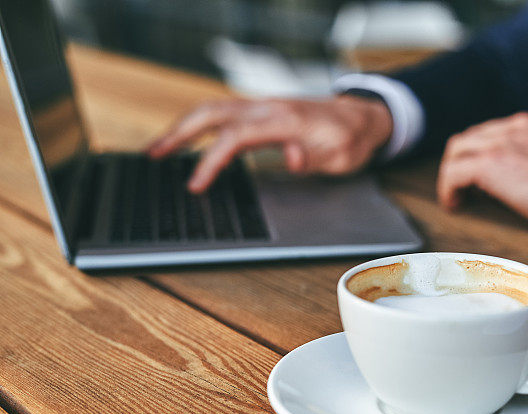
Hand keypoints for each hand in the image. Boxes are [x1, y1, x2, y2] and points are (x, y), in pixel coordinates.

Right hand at [148, 96, 392, 192]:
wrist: (363, 117)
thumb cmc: (353, 140)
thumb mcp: (342, 157)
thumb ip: (314, 159)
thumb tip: (290, 157)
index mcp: (285, 120)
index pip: (236, 137)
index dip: (211, 161)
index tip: (194, 184)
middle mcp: (269, 107)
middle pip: (213, 113)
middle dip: (179, 133)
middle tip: (153, 155)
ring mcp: (264, 106)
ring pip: (214, 109)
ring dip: (184, 126)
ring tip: (160, 148)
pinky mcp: (263, 111)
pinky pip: (225, 114)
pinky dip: (201, 125)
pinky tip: (190, 141)